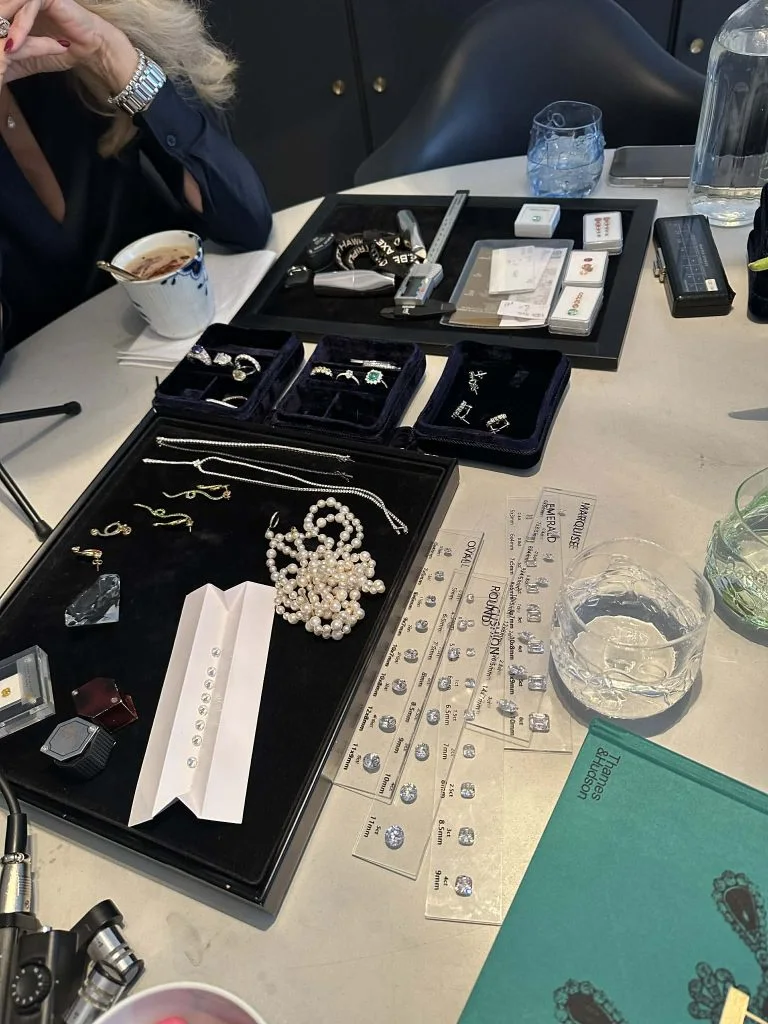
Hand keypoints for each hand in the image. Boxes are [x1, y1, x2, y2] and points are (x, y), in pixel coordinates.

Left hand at [0, 0, 137, 91]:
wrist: (92, 50)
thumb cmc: (63, 51)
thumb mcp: (30, 59)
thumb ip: (12, 61)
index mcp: (16, 10)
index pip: (0, 18)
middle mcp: (23, 1)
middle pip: (2, 12)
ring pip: (11, 9)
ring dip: (4, 30)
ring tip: (4, 50)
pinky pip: (28, 8)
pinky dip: (20, 26)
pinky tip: (15, 43)